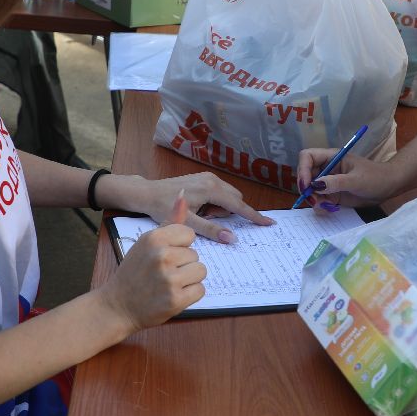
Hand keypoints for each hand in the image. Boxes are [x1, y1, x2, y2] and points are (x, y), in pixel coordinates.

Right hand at [98, 193, 206, 330]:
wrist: (117, 306)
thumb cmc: (134, 272)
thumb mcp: (147, 243)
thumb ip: (169, 221)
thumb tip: (184, 194)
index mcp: (154, 238)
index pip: (189, 234)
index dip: (180, 247)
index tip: (166, 256)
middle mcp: (162, 256)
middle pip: (195, 255)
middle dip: (183, 265)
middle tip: (163, 274)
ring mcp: (169, 279)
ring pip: (200, 271)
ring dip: (189, 280)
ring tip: (169, 284)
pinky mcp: (176, 300)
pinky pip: (200, 290)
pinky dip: (189, 295)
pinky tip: (172, 295)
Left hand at [106, 173, 272, 242]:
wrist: (147, 193)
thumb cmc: (164, 207)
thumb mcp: (187, 223)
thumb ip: (211, 230)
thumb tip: (232, 238)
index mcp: (211, 189)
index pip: (239, 205)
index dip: (254, 216)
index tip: (269, 223)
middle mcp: (213, 179)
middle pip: (234, 200)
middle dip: (225, 214)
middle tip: (204, 219)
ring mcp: (208, 177)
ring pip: (227, 197)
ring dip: (219, 209)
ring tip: (198, 214)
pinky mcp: (203, 178)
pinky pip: (219, 193)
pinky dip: (214, 204)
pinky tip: (197, 208)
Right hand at [294, 148, 400, 207]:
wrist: (389, 187)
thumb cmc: (375, 177)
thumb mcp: (356, 180)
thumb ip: (336, 182)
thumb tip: (316, 185)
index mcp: (332, 157)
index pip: (307, 157)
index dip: (302, 169)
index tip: (306, 185)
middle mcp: (327, 168)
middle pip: (305, 175)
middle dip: (306, 189)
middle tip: (314, 201)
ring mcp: (329, 182)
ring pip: (311, 190)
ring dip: (314, 200)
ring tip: (325, 206)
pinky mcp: (333, 194)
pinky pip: (320, 200)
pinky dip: (321, 206)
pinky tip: (331, 208)